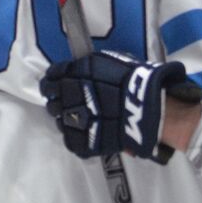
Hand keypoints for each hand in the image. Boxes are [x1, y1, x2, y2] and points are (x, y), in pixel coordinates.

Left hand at [42, 51, 201, 161]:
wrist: (149, 108)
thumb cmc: (136, 79)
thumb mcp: (111, 61)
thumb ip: (89, 66)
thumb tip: (76, 68)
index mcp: (76, 72)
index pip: (52, 75)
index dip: (55, 79)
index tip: (60, 82)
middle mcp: (69, 95)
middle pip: (52, 98)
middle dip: (59, 98)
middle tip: (72, 100)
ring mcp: (73, 120)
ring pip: (59, 119)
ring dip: (68, 117)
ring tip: (83, 118)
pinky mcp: (80, 141)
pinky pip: (70, 138)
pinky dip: (77, 135)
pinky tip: (89, 131)